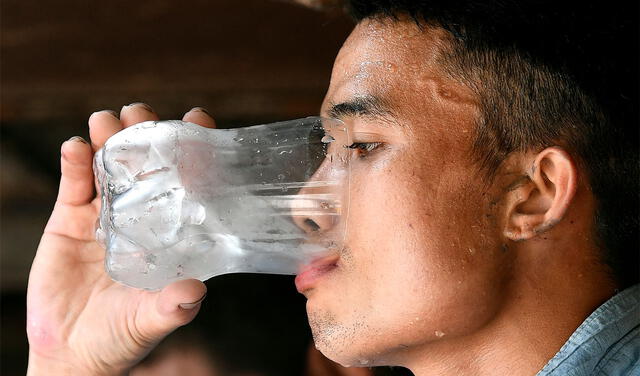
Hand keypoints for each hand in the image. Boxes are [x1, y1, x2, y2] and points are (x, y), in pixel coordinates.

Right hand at [26, 103, 216, 374]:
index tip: (197, 120)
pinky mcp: (70, 220)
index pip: (187, 183)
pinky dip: (75, 164)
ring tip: (108, 121)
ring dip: (109, 139)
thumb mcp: (152, 319)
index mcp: (171, 232)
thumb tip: (196, 291)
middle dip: (145, 134)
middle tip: (142, 114)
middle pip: (146, 165)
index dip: (193, 151)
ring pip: (109, 167)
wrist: (71, 350)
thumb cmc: (121, 335)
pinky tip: (76, 148)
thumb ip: (173, 305)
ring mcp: (106, 215)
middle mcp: (142, 217)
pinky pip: (74, 184)